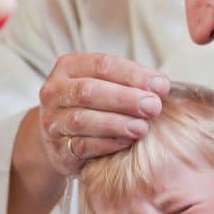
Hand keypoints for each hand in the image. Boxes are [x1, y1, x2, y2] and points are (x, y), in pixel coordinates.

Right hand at [37, 52, 168, 174]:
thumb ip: (132, 83)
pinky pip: (81, 146)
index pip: (102, 65)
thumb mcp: (107, 86)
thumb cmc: (93, 107)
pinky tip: (127, 142)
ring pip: (82, 119)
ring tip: (142, 128)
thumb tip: (161, 86)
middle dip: (125, 99)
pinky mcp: (57, 149)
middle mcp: (55, 92)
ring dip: (116, 123)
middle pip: (89, 91)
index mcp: (69, 67)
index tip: (161, 86)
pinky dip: (107, 144)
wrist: (60, 141)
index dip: (133, 75)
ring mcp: (52, 121)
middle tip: (153, 107)